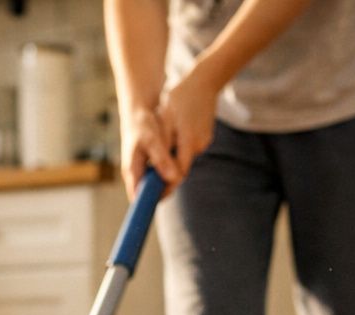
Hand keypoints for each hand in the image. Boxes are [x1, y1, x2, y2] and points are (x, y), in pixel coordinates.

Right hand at [119, 104, 179, 199]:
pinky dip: (170, 170)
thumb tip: (174, 179)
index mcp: (132, 171)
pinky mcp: (150, 165)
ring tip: (177, 166)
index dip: (149, 204)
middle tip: (177, 178)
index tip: (163, 202)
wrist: (139, 110)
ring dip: (169, 179)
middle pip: (150, 194)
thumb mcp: (152, 140)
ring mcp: (143, 170)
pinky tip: (176, 161)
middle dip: (165, 190)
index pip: (138, 198)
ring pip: (157, 184)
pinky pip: (161, 174)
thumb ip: (162, 160)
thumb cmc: (142, 124)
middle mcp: (136, 174)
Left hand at [157, 64, 219, 180]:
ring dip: (171, 158)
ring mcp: (204, 141)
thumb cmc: (180, 97)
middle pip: (180, 168)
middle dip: (165, 174)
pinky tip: (172, 137)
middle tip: (149, 180)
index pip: (178, 173)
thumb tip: (156, 168)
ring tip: (155, 153)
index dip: (166, 186)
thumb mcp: (166, 118)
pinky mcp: (205, 137)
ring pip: (183, 158)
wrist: (204, 81)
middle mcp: (200, 144)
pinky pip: (188, 149)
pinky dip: (178, 148)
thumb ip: (163, 144)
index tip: (153, 194)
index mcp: (189, 140)